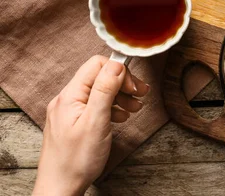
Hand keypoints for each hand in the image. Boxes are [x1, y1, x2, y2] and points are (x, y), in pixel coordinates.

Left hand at [32, 56, 149, 195]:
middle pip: (99, 77)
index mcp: (70, 96)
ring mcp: (69, 111)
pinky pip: (95, 106)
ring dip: (120, 96)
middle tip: (141, 94)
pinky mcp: (73, 122)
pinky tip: (121, 116)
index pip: (96, 65)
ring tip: (135, 107)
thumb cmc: (76, 161)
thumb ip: (105, 90)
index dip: (119, 71)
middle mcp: (67, 100)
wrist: (60, 189)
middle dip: (123, 83)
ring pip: (99, 92)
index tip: (134, 86)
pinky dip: (112, 108)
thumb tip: (116, 64)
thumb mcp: (96, 121)